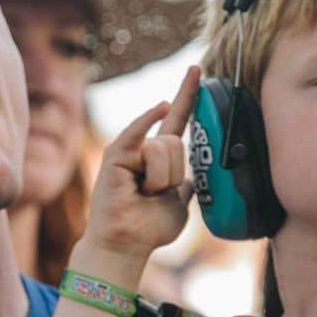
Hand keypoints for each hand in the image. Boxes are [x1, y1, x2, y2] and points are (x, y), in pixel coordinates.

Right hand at [79, 66, 199, 277]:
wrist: (126, 245)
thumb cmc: (149, 228)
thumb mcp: (180, 203)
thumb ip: (188, 183)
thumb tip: (193, 174)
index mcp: (160, 158)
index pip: (179, 120)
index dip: (189, 96)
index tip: (199, 71)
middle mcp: (145, 149)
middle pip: (177, 144)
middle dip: (173, 175)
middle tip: (154, 195)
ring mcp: (130, 150)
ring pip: (164, 149)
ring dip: (160, 180)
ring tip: (143, 194)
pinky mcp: (117, 155)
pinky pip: (139, 133)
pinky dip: (147, 120)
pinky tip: (161, 107)